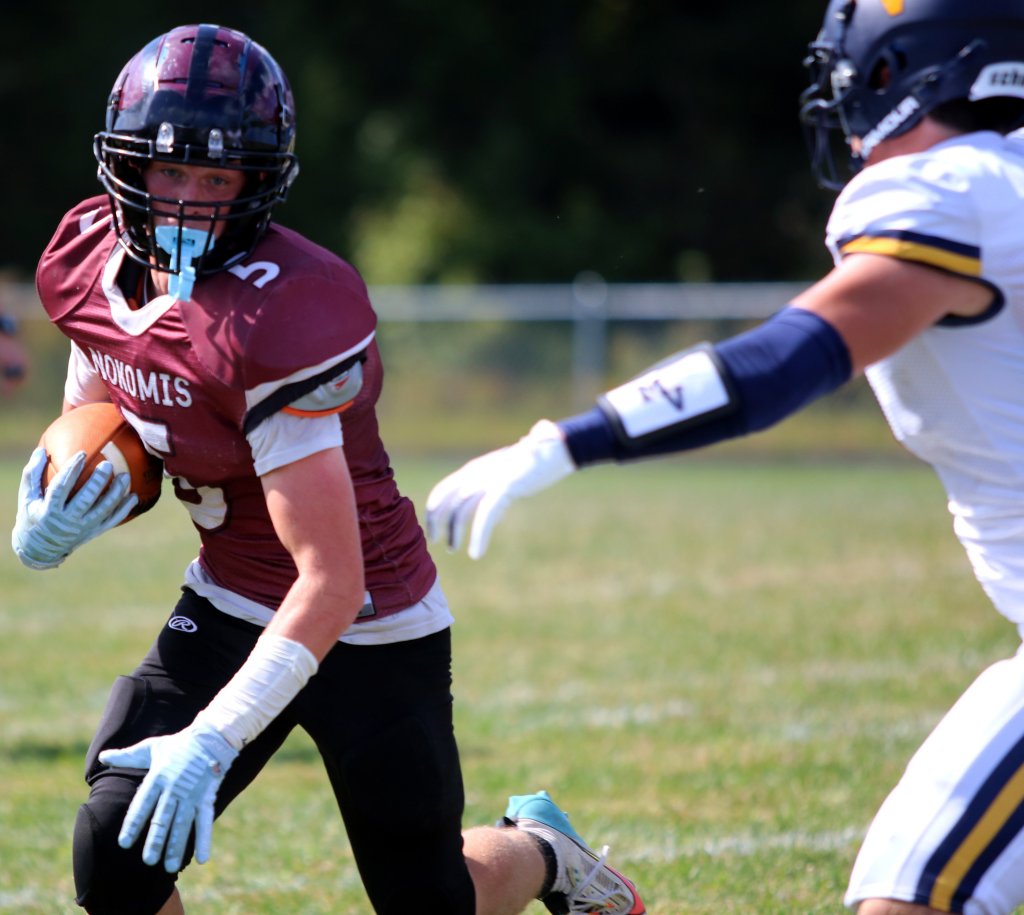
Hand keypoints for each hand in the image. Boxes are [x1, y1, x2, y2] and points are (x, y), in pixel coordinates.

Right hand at [11, 447, 137, 569]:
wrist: (39, 548)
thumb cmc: (32, 515)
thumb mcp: (27, 497)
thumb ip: (32, 474)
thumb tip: (42, 450)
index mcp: (49, 510)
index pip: (61, 488)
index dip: (71, 470)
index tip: (82, 454)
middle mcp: (67, 521)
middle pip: (86, 500)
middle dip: (97, 482)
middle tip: (107, 465)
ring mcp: (83, 528)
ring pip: (103, 510)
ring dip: (116, 493)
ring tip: (125, 475)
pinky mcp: (93, 533)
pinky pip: (112, 520)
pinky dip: (124, 509)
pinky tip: (134, 496)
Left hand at [98, 722, 238, 872]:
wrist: (211, 737)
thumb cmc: (177, 744)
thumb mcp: (151, 748)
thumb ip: (126, 757)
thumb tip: (102, 758)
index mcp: (158, 776)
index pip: (142, 804)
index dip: (134, 823)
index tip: (124, 843)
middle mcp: (174, 787)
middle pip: (163, 818)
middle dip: (156, 841)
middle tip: (148, 861)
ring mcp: (192, 794)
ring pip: (183, 824)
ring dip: (177, 846)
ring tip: (170, 867)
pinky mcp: (207, 797)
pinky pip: (205, 821)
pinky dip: (204, 840)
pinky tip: (202, 859)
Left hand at [425, 419, 575, 558]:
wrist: (556, 448)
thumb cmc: (534, 461)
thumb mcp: (508, 476)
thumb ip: (496, 493)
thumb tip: (495, 515)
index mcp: (475, 468)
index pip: (443, 489)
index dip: (434, 510)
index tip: (433, 528)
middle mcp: (477, 472)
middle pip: (446, 499)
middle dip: (437, 521)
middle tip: (435, 541)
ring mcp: (490, 479)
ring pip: (461, 511)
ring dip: (455, 533)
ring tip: (453, 549)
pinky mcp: (505, 487)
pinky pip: (485, 516)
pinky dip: (479, 536)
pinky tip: (476, 552)